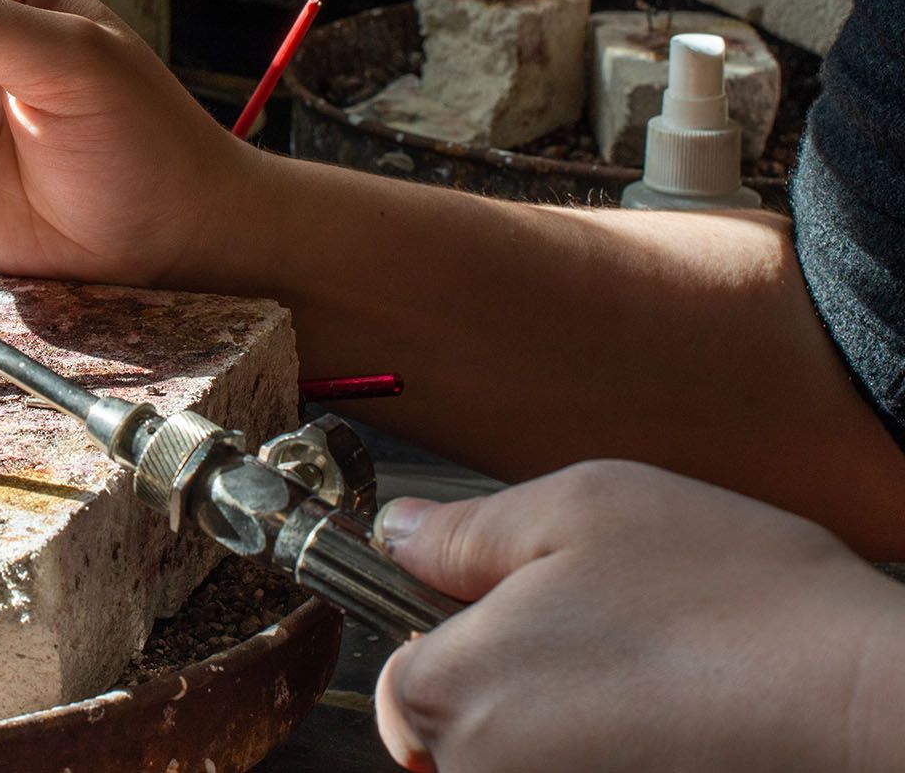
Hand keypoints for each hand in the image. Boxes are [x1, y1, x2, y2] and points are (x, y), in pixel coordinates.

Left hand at [373, 459, 904, 771]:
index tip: (514, 611)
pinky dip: (625, 748)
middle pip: (461, 732)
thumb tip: (401, 535)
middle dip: (519, 680)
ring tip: (659, 675)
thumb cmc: (731, 601)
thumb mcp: (580, 509)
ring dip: (577, 718)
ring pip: (533, 757)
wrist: (868, 704)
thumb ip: (464, 529)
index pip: (399, 681)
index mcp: (450, 694)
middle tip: (609, 633)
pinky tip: (682, 719)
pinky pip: (590, 770)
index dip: (453, 639)